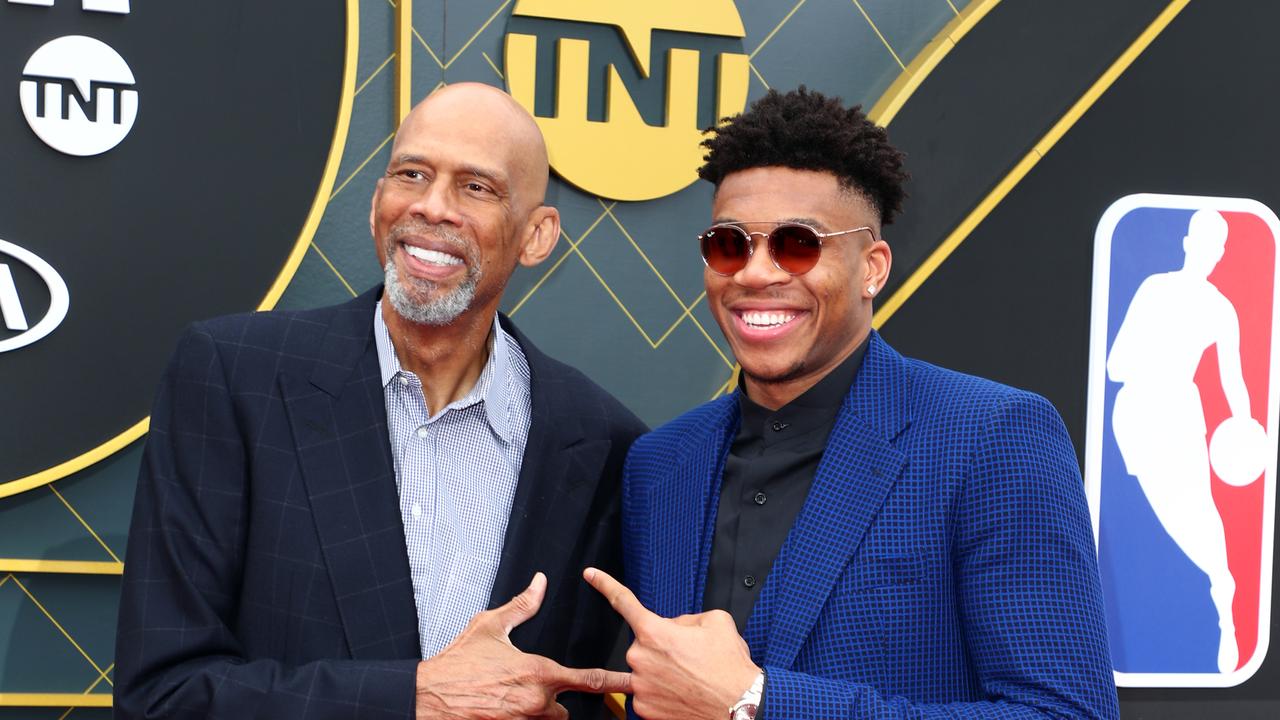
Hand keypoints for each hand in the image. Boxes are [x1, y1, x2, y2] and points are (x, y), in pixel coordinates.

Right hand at [416, 572, 632, 719]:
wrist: (428, 697)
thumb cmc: (457, 665)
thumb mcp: (490, 626)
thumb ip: (522, 606)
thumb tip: (539, 584)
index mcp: (538, 673)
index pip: (589, 680)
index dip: (613, 682)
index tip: (630, 683)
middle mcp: (535, 702)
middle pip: (566, 711)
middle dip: (557, 702)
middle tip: (536, 691)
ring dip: (539, 714)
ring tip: (515, 699)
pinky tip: (506, 709)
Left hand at [584, 568, 760, 719]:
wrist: (741, 707)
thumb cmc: (730, 667)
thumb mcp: (715, 622)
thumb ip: (684, 619)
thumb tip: (673, 628)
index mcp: (655, 632)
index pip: (623, 601)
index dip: (605, 584)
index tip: (590, 575)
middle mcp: (641, 659)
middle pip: (644, 643)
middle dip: (663, 646)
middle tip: (689, 657)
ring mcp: (640, 688)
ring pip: (646, 670)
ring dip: (663, 671)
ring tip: (690, 679)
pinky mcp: (644, 711)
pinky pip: (647, 694)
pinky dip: (663, 693)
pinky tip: (683, 694)